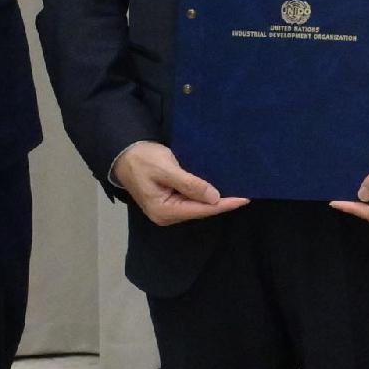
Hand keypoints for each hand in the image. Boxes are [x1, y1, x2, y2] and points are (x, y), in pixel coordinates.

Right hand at [111, 141, 247, 227]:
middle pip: (200, 210)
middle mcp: (166, 215)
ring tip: (236, 191)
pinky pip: (191, 200)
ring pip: (197, 206)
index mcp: (164, 210)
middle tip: (245, 193)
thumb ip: (189, 184)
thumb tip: (214, 197)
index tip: (244, 199)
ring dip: (214, 199)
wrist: (123, 153)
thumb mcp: (166, 169)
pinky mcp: (168, 200)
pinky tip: (217, 189)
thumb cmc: (142, 159)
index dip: (224, 204)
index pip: (201, 209)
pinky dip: (204, 194)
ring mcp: (167, 209)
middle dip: (221, 203)